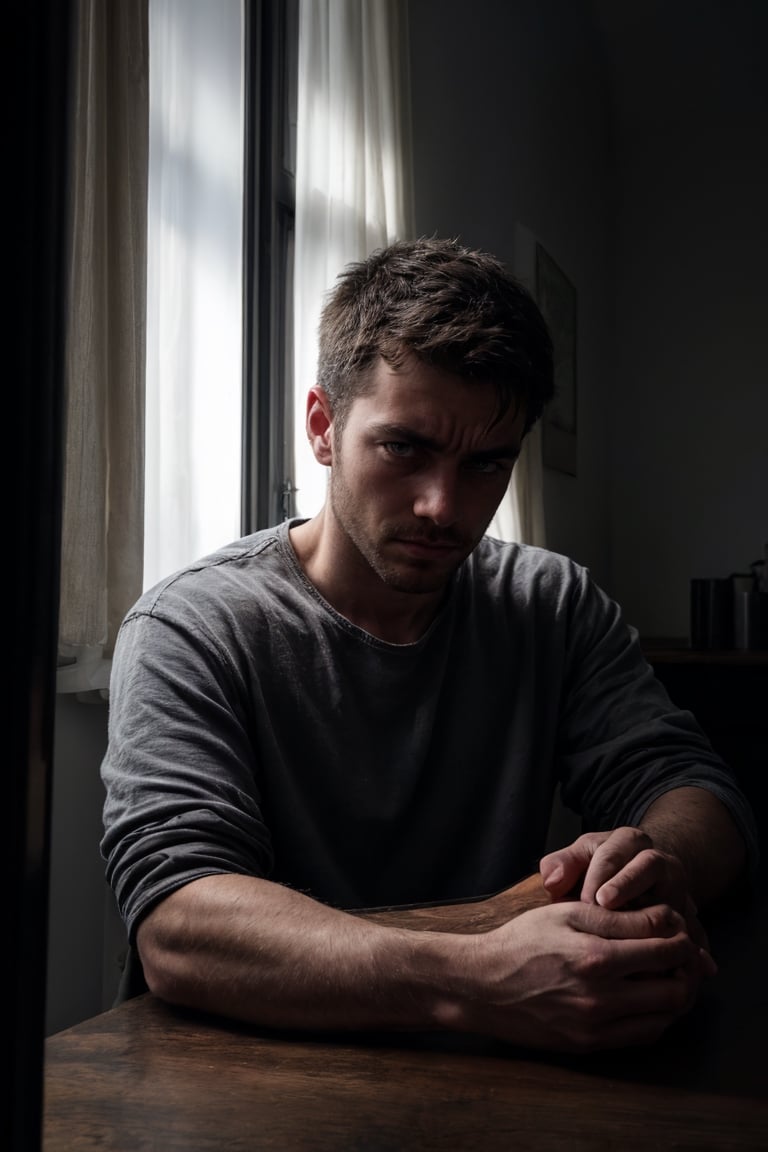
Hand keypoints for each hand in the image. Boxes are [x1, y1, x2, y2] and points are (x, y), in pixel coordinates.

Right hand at [461, 900, 708, 1051]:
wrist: (483, 985)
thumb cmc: (522, 941)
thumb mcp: (564, 913)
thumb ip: (615, 917)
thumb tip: (662, 919)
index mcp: (596, 956)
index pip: (666, 946)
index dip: (680, 934)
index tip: (676, 927)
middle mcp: (601, 995)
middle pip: (675, 987)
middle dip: (686, 968)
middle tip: (680, 953)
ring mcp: (597, 1024)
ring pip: (665, 1016)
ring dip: (676, 994)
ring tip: (667, 975)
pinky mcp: (590, 1044)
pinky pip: (642, 1036)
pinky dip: (656, 1017)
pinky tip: (647, 999)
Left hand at [539, 827, 709, 952]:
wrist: (639, 871)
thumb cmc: (599, 868)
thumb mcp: (580, 857)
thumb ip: (563, 864)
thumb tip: (552, 881)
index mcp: (630, 841)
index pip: (616, 850)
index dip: (602, 873)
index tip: (589, 897)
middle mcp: (658, 860)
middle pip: (648, 866)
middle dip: (627, 886)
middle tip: (606, 909)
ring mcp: (676, 886)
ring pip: (675, 897)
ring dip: (663, 918)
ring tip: (647, 941)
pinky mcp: (688, 913)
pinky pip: (696, 930)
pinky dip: (698, 948)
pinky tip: (698, 966)